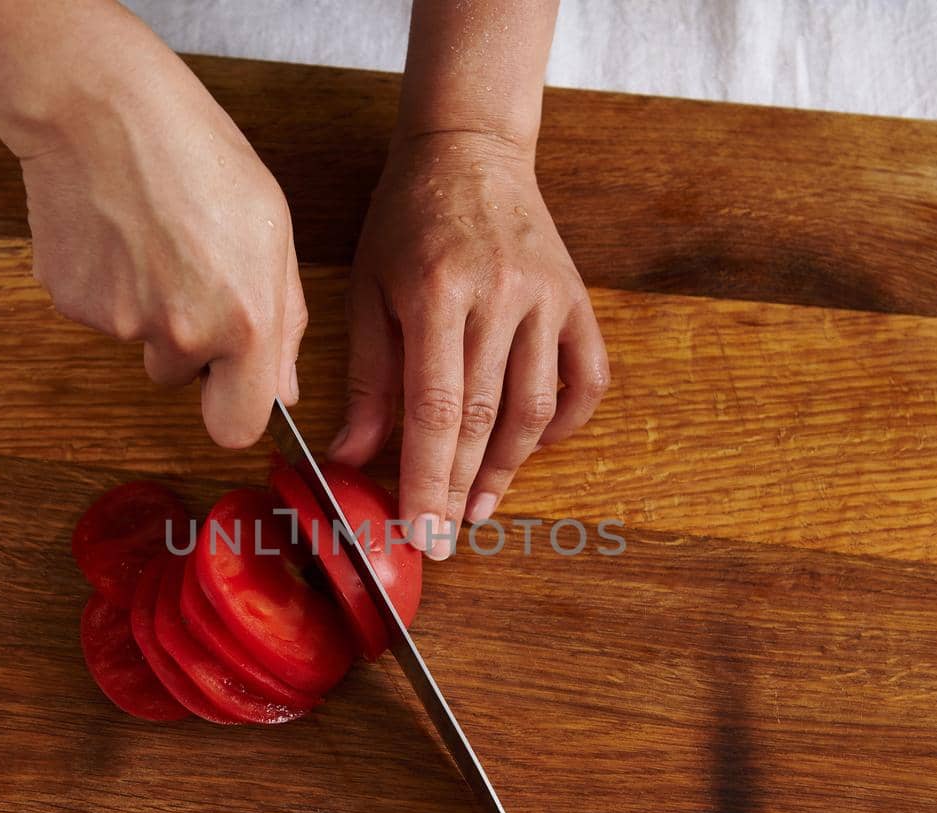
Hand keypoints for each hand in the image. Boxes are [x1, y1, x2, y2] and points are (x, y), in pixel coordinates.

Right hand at [18, 38, 305, 447]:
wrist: (100, 108)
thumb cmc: (195, 152)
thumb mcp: (272, 229)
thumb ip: (284, 320)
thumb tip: (283, 390)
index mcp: (245, 321)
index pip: (237, 428)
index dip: (234, 409)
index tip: (232, 388)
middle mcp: (181, 334)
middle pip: (180, 381)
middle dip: (187, 349)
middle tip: (188, 274)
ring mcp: (119, 323)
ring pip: (139, 344)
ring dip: (147, 310)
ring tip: (151, 239)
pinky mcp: (71, 304)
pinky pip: (98, 314)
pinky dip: (106, 284)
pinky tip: (115, 232)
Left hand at [330, 131, 607, 557]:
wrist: (469, 150)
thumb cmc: (406, 221)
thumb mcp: (369, 288)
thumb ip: (368, 376)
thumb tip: (350, 458)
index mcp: (438, 291)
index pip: (435, 407)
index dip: (428, 477)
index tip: (421, 530)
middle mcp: (500, 295)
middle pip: (485, 416)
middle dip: (460, 488)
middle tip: (443, 538)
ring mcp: (547, 297)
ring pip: (537, 407)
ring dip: (508, 468)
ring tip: (478, 507)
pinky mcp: (577, 299)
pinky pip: (586, 379)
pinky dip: (564, 424)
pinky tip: (532, 448)